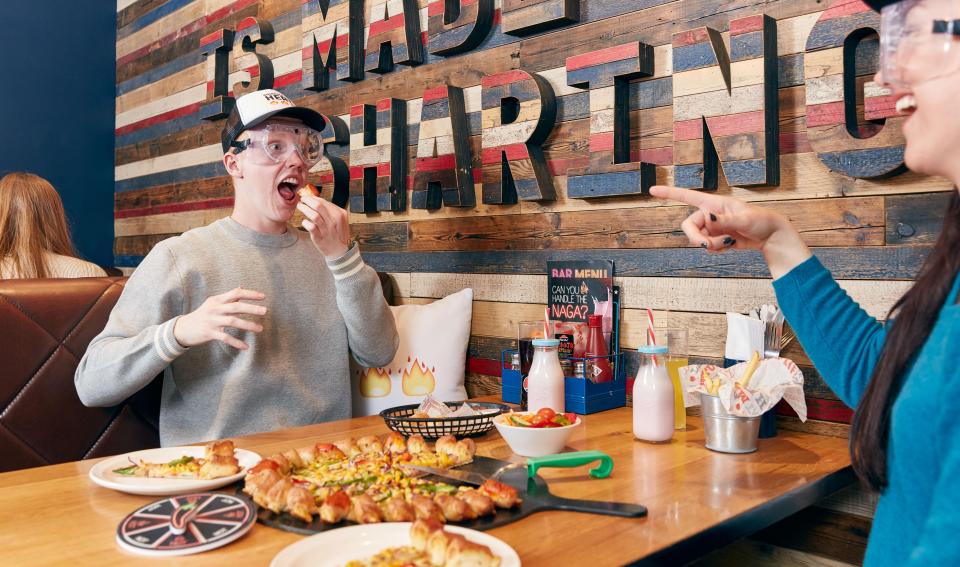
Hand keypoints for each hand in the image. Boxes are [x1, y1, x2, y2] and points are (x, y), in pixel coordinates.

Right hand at [173, 287, 266, 349]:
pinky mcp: (209, 333)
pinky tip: (246, 347)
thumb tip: (241, 287)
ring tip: (260, 328)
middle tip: (265, 311)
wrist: (182, 329)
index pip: (235, 293)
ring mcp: (212, 321)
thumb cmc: (202, 315)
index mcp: (217, 300)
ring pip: (233, 321)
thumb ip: (228, 297)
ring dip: (248, 325)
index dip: (250, 294)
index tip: (263, 296)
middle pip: (236, 307)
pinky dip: (236, 342)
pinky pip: (225, 337)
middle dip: (251, 308)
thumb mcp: (213, 303)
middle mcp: (215, 309)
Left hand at [296, 194, 350, 258]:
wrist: (339, 251)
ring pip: (314, 215)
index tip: (307, 197)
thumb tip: (314, 199)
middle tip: (301, 199)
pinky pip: (310, 227)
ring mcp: (327, 229)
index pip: (324, 202)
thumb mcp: (339, 220)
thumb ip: (329, 210)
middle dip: (307, 200)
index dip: (313, 198)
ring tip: (300, 206)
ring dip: (304, 209)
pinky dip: (305, 222)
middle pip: (318, 206)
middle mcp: (334, 221)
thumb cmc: (337, 233)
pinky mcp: (320, 237)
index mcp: (340, 214)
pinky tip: (304, 221)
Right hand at [649, 185, 811, 278]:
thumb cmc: (761, 221)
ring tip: (730, 242)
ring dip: (711, 245)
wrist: (772, 235)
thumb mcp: (745, 220)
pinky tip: (731, 245)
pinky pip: (708, 247)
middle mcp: (710, 215)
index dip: (669, 193)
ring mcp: (713, 228)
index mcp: (714, 203)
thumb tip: (708, 219)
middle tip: (707, 246)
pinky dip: (717, 249)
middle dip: (696, 238)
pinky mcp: (718, 239)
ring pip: (699, 240)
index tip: (652, 190)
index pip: (688, 196)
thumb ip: (724, 221)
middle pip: (689, 226)